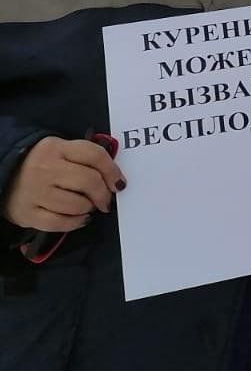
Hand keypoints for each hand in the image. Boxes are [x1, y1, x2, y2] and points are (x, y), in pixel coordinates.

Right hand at [2, 137, 124, 231]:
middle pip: (88, 181)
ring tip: (86, 205)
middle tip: (105, 200)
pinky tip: (79, 218)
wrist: (3, 175)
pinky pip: (60, 223)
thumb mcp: (62, 151)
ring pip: (77, 204)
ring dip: (88, 208)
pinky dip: (75, 222)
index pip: (94, 155)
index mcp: (55, 148)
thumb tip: (116, 178)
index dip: (113, 171)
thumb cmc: (42, 163)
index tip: (119, 183)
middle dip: (103, 194)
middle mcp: (44, 168)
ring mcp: (34, 192)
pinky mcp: (27, 213)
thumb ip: (86, 158)